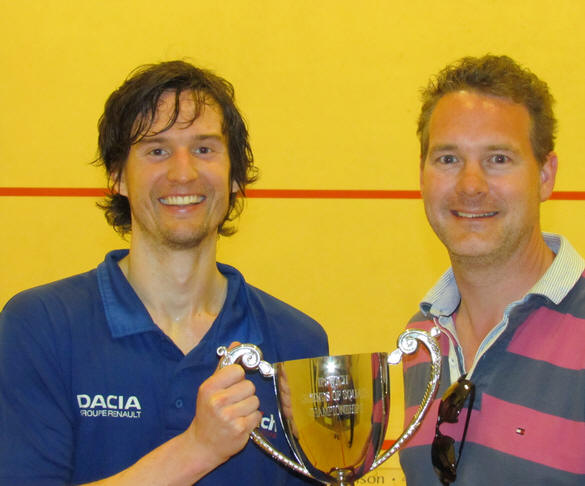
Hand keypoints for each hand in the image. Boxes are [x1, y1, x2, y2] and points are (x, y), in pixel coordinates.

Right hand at [186, 345, 260, 468]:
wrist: (202, 445)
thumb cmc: (207, 413)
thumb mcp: (210, 389)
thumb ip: (223, 366)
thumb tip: (235, 344)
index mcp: (209, 388)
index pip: (237, 370)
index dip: (238, 377)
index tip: (232, 385)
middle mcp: (217, 402)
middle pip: (249, 386)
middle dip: (245, 394)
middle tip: (234, 402)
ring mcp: (229, 417)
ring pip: (255, 401)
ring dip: (249, 407)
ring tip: (236, 413)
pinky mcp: (240, 430)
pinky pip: (257, 415)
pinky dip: (252, 419)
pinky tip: (240, 423)